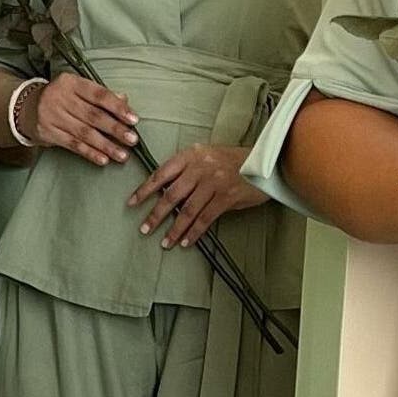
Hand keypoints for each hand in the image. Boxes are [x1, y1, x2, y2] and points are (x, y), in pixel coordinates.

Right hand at [27, 74, 138, 166]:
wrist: (26, 107)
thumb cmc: (62, 97)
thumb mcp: (78, 89)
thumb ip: (101, 94)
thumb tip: (125, 100)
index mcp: (71, 82)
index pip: (99, 95)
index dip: (118, 108)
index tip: (134, 120)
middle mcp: (60, 98)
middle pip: (93, 116)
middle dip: (115, 129)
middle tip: (132, 139)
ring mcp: (52, 116)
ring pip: (84, 133)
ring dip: (106, 145)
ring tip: (123, 154)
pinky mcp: (48, 133)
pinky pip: (73, 145)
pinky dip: (90, 153)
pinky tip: (103, 159)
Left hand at [128, 144, 266, 246]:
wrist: (265, 161)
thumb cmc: (234, 160)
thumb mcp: (208, 156)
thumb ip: (188, 169)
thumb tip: (166, 192)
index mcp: (192, 155)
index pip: (161, 173)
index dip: (145, 189)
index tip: (131, 203)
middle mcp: (200, 167)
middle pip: (171, 194)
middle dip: (156, 214)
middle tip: (145, 229)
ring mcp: (214, 182)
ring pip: (187, 210)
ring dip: (174, 228)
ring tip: (164, 242)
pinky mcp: (227, 197)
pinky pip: (205, 218)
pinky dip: (194, 232)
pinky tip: (186, 242)